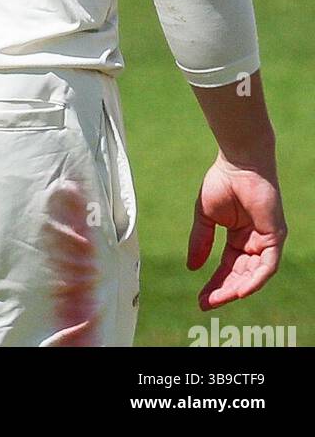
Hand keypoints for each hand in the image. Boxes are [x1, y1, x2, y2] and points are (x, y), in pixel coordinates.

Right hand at [187, 153, 285, 309]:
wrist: (238, 163)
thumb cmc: (222, 183)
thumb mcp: (205, 217)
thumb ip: (200, 241)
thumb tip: (192, 268)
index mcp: (238, 238)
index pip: (228, 268)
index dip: (215, 284)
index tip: (200, 299)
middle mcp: (254, 243)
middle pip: (241, 276)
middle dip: (224, 291)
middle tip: (208, 304)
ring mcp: (266, 241)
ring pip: (254, 275)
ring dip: (238, 289)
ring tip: (220, 299)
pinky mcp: (275, 237)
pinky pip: (267, 265)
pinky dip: (255, 279)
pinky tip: (241, 290)